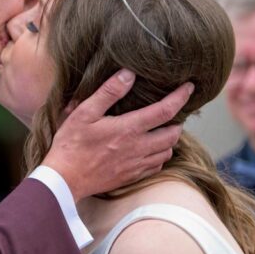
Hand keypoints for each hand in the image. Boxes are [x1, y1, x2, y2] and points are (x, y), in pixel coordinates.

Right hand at [42, 70, 193, 199]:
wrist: (64, 180)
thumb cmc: (71, 144)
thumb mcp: (84, 112)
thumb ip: (109, 92)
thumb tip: (129, 73)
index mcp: (129, 128)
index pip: (166, 110)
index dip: (181, 97)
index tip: (189, 87)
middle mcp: (138, 148)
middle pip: (173, 134)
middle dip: (178, 121)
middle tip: (171, 111)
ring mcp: (136, 165)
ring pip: (167, 151)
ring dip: (169, 139)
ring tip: (161, 129)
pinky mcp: (131, 177)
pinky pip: (156, 166)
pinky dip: (159, 155)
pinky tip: (149, 149)